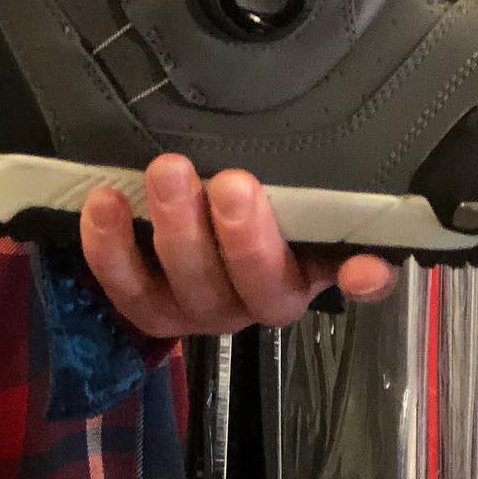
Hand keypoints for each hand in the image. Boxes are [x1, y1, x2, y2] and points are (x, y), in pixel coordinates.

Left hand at [79, 155, 398, 338]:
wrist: (178, 211)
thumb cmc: (251, 197)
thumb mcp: (292, 193)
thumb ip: (329, 209)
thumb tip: (373, 261)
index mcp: (302, 271)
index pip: (338, 281)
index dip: (353, 280)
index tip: (359, 266)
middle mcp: (250, 301)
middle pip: (252, 285)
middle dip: (242, 237)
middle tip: (231, 182)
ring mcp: (196, 307)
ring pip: (186, 287)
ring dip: (175, 230)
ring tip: (165, 171)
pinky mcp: (145, 303)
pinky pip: (126, 289)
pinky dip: (110, 249)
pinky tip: (104, 202)